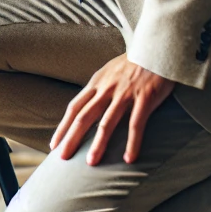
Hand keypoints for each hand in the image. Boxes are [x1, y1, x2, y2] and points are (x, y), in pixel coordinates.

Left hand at [51, 55, 175, 165]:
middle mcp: (107, 89)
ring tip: (91, 163)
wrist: (156, 48)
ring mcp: (125, 93)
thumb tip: (86, 108)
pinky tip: (128, 158)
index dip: (63, 127)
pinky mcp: (145, 98)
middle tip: (63, 158)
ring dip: (98, 144)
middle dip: (72, 138)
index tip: (54, 144)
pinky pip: (136, 124)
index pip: (74, 108)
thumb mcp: (109, 72)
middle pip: (84, 117)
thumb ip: (98, 89)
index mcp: (96, 83)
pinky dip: (132, 142)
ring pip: (107, 123)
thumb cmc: (132, 63)